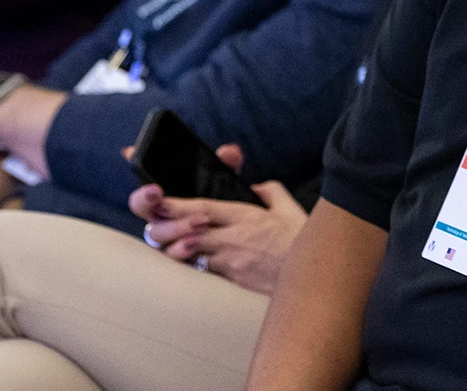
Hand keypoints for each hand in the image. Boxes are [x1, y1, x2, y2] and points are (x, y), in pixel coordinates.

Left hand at [131, 145, 306, 294]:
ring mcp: (228, 261)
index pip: (202, 208)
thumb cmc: (301, 241)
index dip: (175, 205)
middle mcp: (231, 239)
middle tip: (153, 224)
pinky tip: (185, 258)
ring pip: (188, 254)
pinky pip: (202, 269)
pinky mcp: (230, 279)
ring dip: (174, 248)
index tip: (156, 200)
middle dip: (164, 228)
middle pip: (186, 233)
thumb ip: (268, 191)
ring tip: (166, 241)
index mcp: (244, 216)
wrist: (312, 278)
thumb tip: (254, 188)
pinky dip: (191, 262)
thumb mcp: (289, 207)